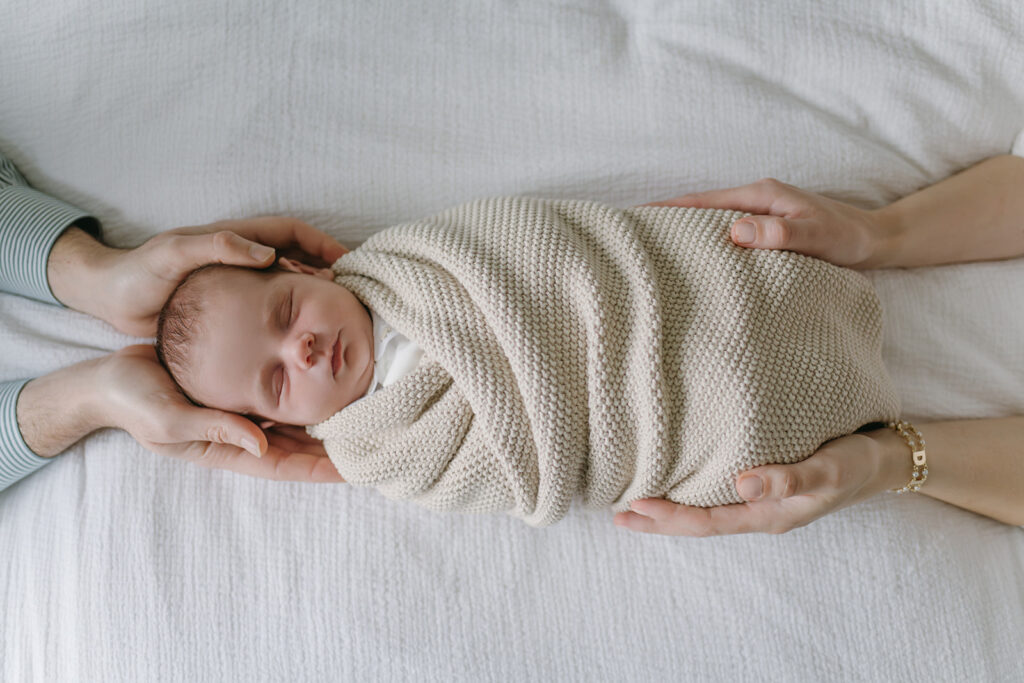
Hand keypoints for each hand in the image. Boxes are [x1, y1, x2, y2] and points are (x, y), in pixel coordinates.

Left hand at [60, 216, 348, 336]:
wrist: (110, 300)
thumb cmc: (139, 274)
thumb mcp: (174, 254)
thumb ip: (218, 247)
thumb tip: (267, 254)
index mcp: (234, 238)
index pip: (291, 231)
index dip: (322, 243)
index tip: (345, 262)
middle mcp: (241, 257)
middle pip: (298, 256)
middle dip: (327, 270)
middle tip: (349, 296)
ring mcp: (238, 281)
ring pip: (288, 283)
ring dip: (313, 295)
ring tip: (333, 317)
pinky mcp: (231, 306)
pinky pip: (272, 306)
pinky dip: (291, 316)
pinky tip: (299, 338)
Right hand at [95, 345, 343, 481]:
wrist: (110, 377)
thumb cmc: (134, 400)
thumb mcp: (169, 418)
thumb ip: (214, 428)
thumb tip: (259, 443)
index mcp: (226, 449)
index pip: (284, 465)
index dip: (320, 469)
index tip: (356, 470)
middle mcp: (241, 433)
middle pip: (299, 446)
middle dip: (335, 448)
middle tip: (376, 440)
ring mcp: (241, 411)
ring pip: (294, 422)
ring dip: (327, 421)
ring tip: (365, 414)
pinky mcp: (238, 388)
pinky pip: (279, 395)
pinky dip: (305, 393)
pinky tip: (330, 383)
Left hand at [613, 431, 890, 535]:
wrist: (883, 460)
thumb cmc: (856, 463)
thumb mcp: (829, 468)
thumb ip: (790, 478)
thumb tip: (743, 484)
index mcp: (768, 515)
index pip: (708, 521)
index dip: (670, 516)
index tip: (635, 505)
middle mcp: (758, 512)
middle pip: (698, 523)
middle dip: (658, 521)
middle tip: (617, 516)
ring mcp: (760, 501)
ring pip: (705, 510)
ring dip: (670, 509)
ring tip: (634, 504)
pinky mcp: (762, 484)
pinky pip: (717, 495)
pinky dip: (691, 493)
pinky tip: (677, 483)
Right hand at [642, 178, 892, 269]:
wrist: (876, 241)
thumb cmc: (848, 238)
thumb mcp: (818, 236)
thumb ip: (781, 233)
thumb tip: (735, 231)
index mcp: (760, 195)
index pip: (702, 200)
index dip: (667, 209)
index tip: (634, 216)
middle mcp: (755, 201)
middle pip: (699, 208)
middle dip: (666, 219)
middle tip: (630, 237)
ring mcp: (759, 216)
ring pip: (711, 222)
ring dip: (684, 233)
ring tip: (652, 251)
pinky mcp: (765, 231)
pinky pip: (726, 235)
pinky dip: (706, 243)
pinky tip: (695, 261)